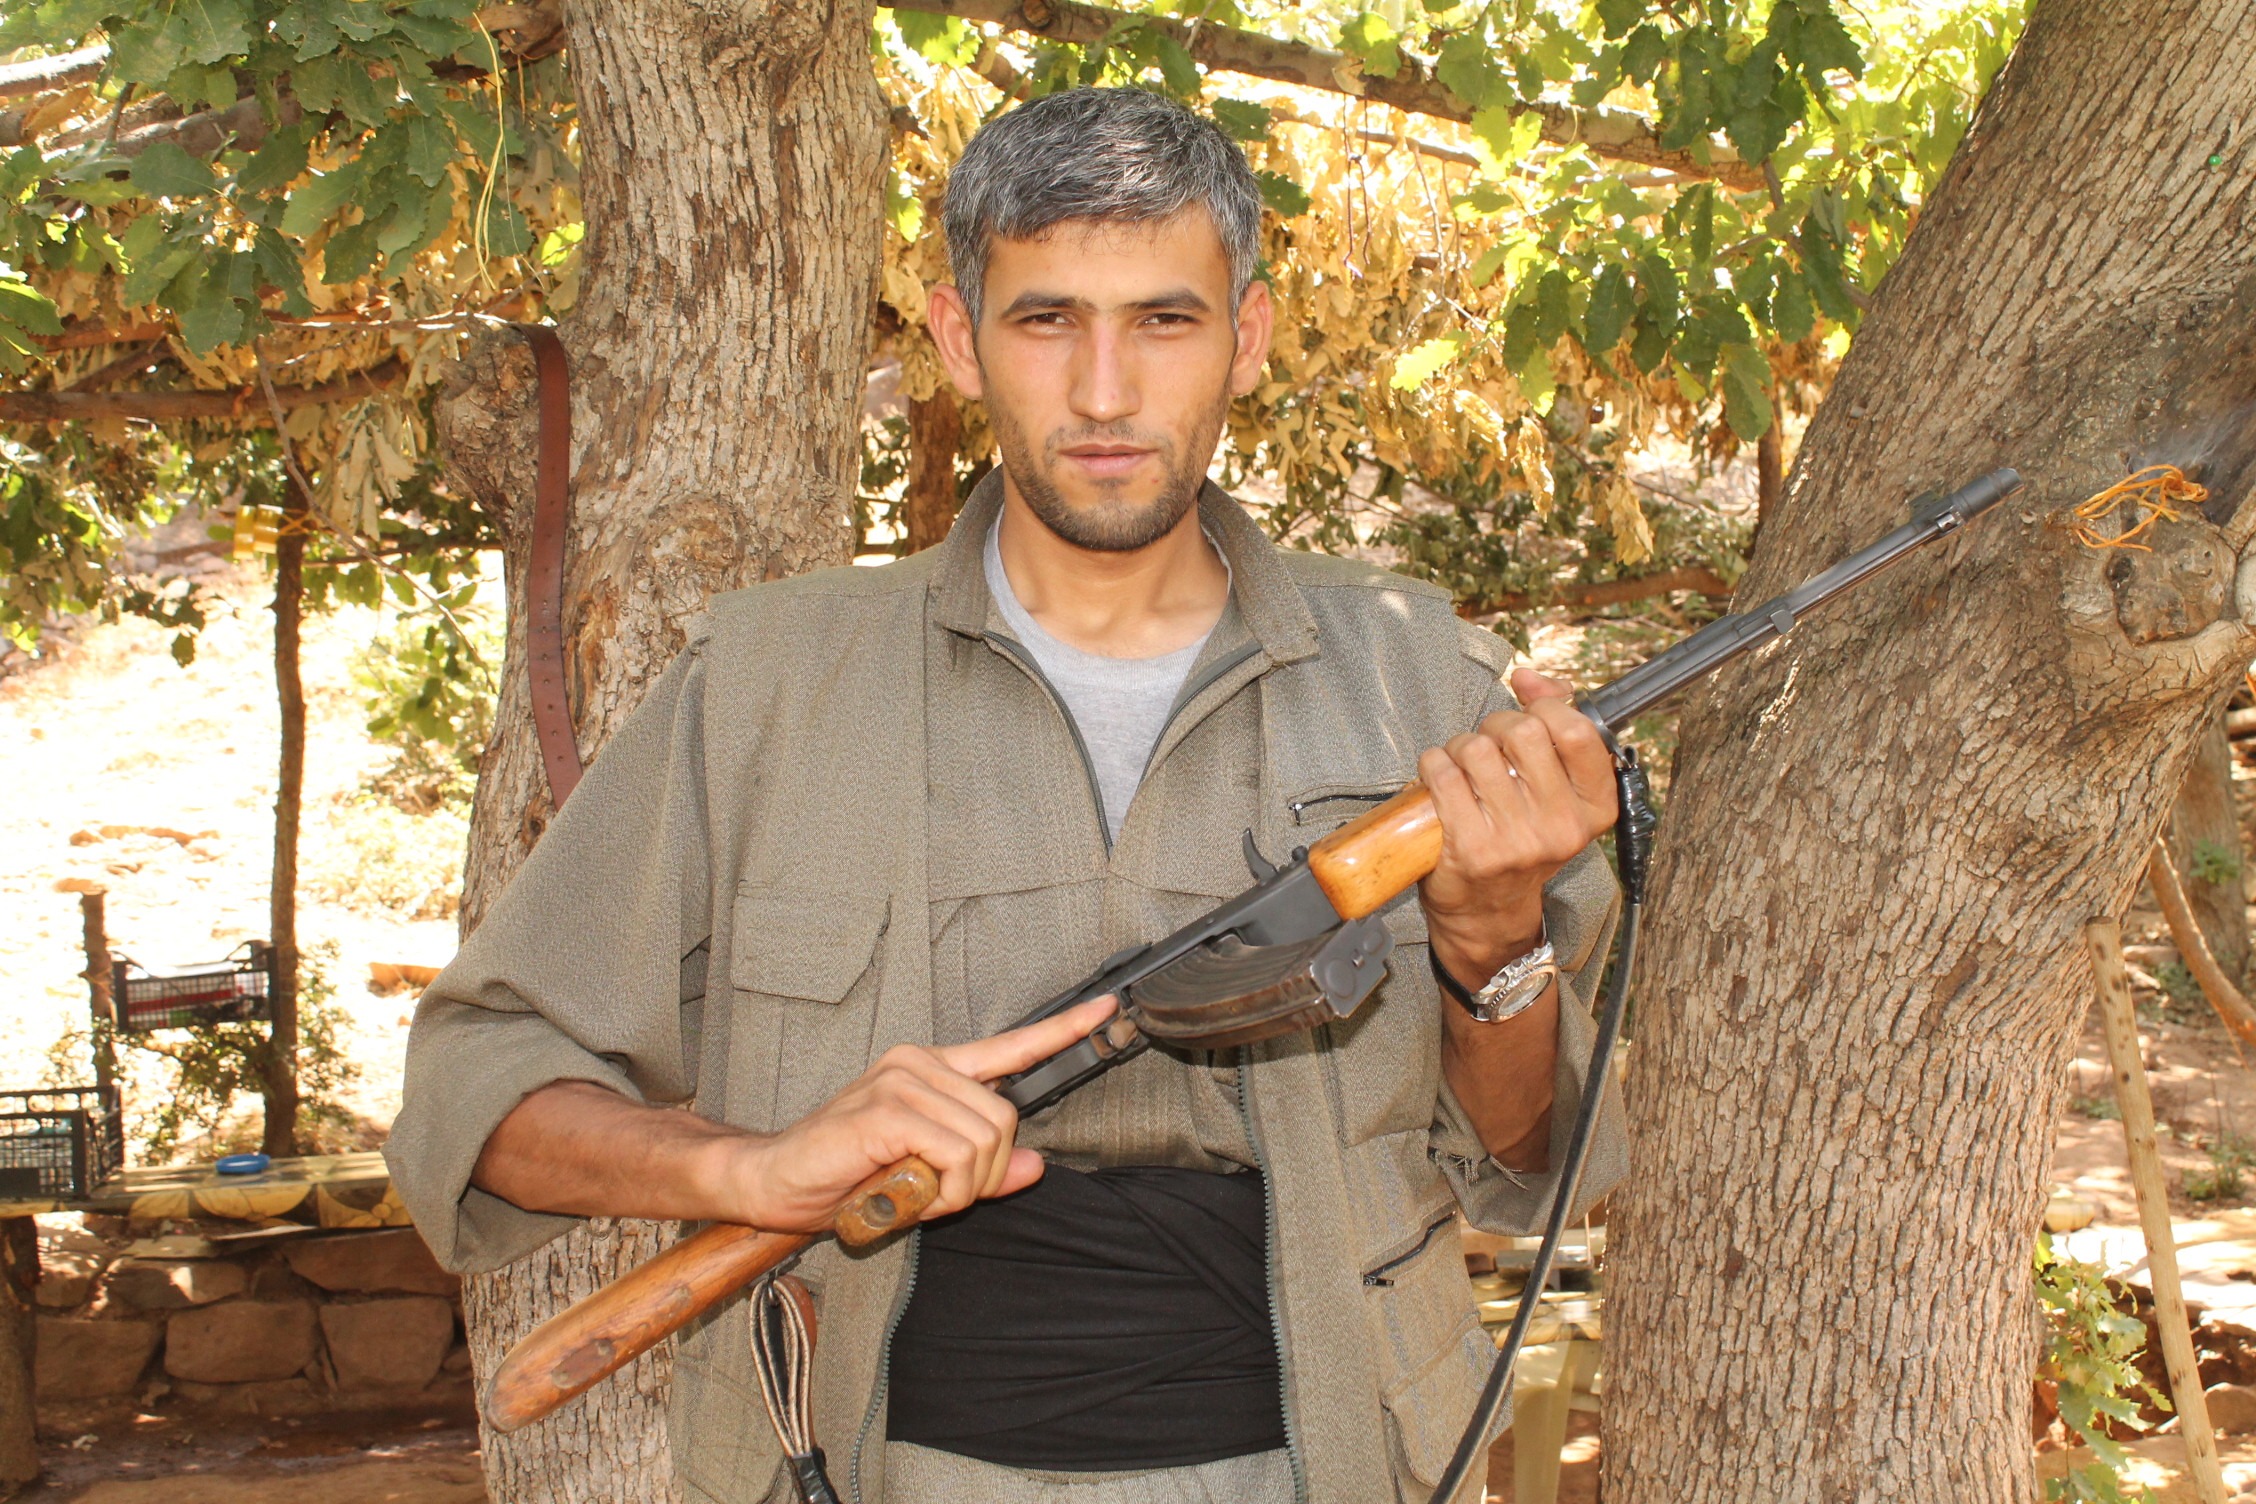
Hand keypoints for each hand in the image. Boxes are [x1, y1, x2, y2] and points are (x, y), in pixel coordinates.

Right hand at [722, 995, 1116, 1232]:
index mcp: (934, 1070)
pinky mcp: (885, 1109)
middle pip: (1006, 1119)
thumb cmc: (845, 1175)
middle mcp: (920, 1063)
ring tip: (914, 1191)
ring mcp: (902, 1080)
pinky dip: (943, 1189)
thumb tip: (1036, 1166)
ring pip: (985, 1140)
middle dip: (985, 1174)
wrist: (772, 1182)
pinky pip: (955, 1153)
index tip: (1107, 1010)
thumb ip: (981, 1169)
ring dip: (961, 1188)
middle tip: (939, 1192)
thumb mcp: (926, 1176)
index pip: (1010, 1046)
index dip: (1063, 1031)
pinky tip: (905, 1190)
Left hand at [1418, 667, 1617, 982]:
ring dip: (1460, 748)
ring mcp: (1517, 841)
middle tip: (1489, 748)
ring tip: (1462, 770)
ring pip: (1477, 749)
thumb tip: (1531, 677)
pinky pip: (1443, 773)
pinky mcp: (1472, 848)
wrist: (1488, 910)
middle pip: (1522, 732)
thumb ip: (1556, 725)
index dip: (1546, 706)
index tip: (1528, 706)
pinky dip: (1433, 766)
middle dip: (1495, 726)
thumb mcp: (1555, 790)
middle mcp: (1562, 827)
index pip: (1577, 731)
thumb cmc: (1519, 838)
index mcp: (1593, 809)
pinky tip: (1439, 783)